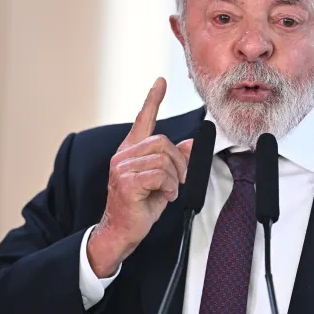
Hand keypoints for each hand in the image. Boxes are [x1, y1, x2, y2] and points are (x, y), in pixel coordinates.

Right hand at [87, 77, 193, 276]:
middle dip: (179, 162)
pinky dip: (169, 188)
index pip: (142, 119)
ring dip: (174, 179)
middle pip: (163, 142)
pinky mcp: (126, 183)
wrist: (122, 231)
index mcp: (130, 151)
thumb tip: (192, 144)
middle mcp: (123, 156)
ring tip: (167, 192)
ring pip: (164, 160)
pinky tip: (163, 196)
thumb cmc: (140, 207)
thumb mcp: (164, 181)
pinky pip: (160, 175)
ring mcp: (122, 169)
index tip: (161, 82)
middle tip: (178, 181)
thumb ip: (176, 161)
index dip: (153, 99)